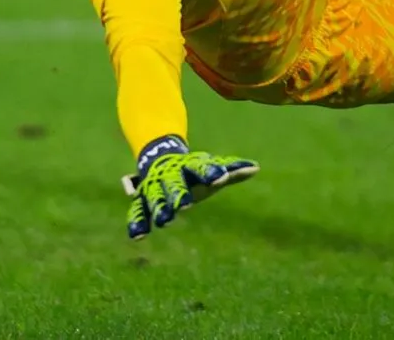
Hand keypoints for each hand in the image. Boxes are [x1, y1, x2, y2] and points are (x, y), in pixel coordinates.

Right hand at [122, 135, 258, 239]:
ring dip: (158, 208)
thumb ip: (232, 170)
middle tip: (186, 206)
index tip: (220, 179)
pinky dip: (137, 223)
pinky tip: (138, 237)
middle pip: (175, 183)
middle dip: (179, 193)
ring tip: (164, 222)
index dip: (210, 172)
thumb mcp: (210, 168)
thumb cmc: (193, 170)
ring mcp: (154, 187)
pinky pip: (137, 211)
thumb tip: (256, 168)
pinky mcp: (142, 200)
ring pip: (154, 197)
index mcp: (189, 165)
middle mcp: (170, 175)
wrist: (159, 156)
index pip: (200, 167)